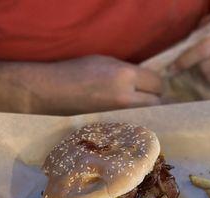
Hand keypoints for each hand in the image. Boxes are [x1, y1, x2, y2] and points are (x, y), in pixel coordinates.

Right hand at [25, 55, 161, 114]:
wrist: (53, 91)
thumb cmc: (76, 70)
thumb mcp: (106, 61)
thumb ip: (128, 70)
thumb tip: (145, 79)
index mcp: (125, 76)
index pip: (157, 83)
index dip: (157, 82)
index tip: (152, 82)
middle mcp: (126, 97)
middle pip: (157, 102)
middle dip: (155, 97)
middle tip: (148, 94)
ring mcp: (120, 114)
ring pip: (147, 114)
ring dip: (146, 109)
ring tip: (138, 104)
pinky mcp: (113, 124)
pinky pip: (133, 121)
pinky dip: (135, 117)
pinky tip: (128, 113)